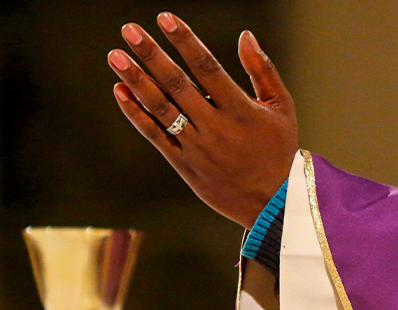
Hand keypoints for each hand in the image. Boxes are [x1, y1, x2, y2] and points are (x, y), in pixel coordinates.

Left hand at [108, 13, 297, 228]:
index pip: (208, 68)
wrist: (273, 203)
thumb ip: (263, 70)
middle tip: (129, 30)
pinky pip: (156, 136)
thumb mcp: (282, 108)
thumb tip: (245, 35)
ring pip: (161, 109)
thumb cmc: (278, 150)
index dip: (185, 41)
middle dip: (152, 55)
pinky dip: (136, 114)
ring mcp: (197, 147)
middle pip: (178, 85)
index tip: (165, 18)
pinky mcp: (184, 165)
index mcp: (241, 110)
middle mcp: (216, 127)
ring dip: (137, 81)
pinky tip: (120, 91)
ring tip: (116, 56)